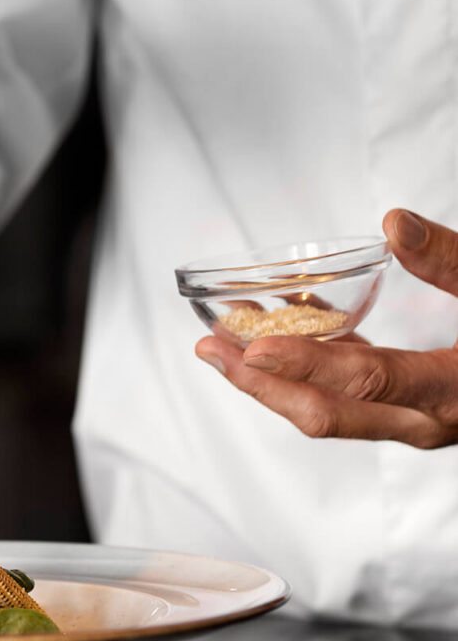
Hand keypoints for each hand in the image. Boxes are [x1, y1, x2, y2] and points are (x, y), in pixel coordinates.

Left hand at [194, 209, 457, 447]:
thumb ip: (454, 259)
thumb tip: (394, 220)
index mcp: (456, 393)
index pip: (368, 382)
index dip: (308, 366)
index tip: (252, 349)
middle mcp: (428, 420)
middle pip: (327, 414)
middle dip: (261, 386)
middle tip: (208, 351)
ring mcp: (414, 419)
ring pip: (327, 411)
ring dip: (270, 380)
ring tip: (220, 342)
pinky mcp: (407, 406)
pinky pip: (343, 393)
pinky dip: (304, 365)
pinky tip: (275, 328)